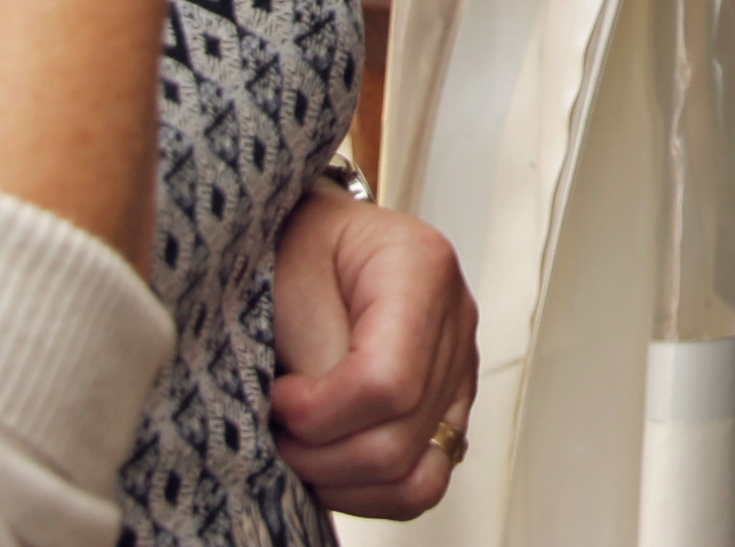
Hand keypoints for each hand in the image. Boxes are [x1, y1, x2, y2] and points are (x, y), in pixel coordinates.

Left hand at [272, 184, 477, 518]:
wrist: (314, 241)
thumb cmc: (299, 247)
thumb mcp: (288, 275)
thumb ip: (313, 348)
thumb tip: (318, 424)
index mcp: (422, 268)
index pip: (388, 381)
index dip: (319, 412)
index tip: (277, 399)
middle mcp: (455, 321)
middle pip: (399, 439)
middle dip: (320, 456)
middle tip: (276, 431)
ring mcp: (458, 369)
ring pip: (415, 476)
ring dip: (342, 482)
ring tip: (299, 449)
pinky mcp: (447, 407)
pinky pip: (422, 481)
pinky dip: (369, 492)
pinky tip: (328, 464)